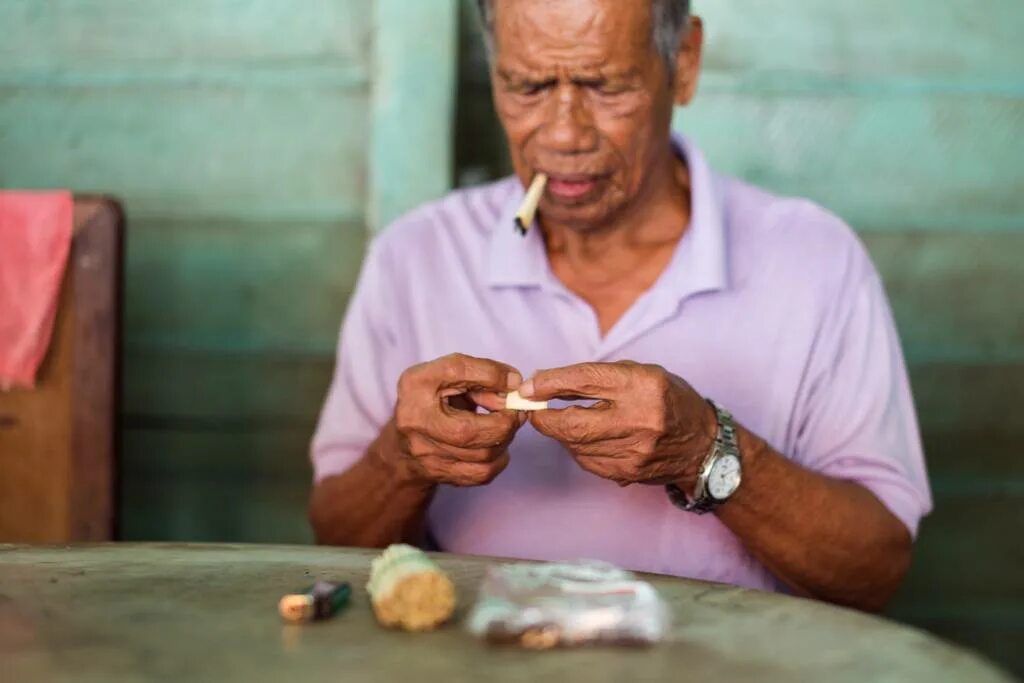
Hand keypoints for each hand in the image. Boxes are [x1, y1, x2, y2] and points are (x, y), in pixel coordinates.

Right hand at [391, 353, 525, 486]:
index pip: (456, 371)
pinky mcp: (440, 475)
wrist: (405, 446)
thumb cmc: (434, 402)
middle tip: (517, 412)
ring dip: (504, 439)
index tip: (513, 380)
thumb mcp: (450, 377)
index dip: (490, 375)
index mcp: (416, 386)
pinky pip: (483, 473)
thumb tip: (515, 383)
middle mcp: (414, 421)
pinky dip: (499, 458)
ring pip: (482, 454)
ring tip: (505, 426)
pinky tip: (496, 446)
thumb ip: (481, 373)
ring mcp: (425, 454)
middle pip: (469, 430)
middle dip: (504, 421)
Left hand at [519, 362, 716, 486]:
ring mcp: (634, 451)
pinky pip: (587, 461)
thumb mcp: (640, 373)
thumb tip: (545, 383)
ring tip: (562, 421)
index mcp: (643, 385)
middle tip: (533, 411)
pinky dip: (578, 449)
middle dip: (544, 418)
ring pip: (576, 445)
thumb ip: (596, 376)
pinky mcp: (628, 472)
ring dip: (561, 433)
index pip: (585, 381)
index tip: (528, 386)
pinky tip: (586, 439)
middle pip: (573, 423)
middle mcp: (639, 419)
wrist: (703, 445)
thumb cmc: (668, 400)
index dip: (550, 384)